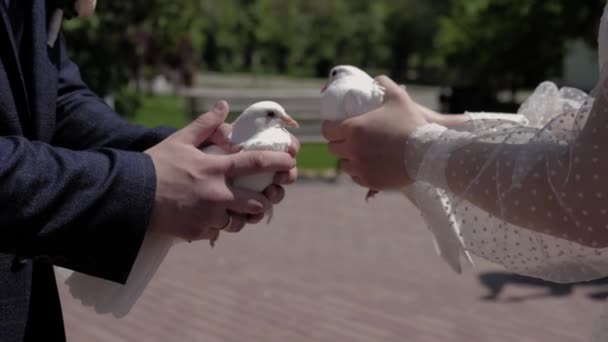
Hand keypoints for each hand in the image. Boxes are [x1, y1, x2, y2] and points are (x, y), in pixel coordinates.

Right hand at [145, 101, 295, 240]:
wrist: (129, 195)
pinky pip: (218, 232)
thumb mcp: (180, 140)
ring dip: (244, 216)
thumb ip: (205, 124)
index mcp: (215, 169)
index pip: (256, 163)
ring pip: (240, 222)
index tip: (290, 162)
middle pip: (257, 202)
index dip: (279, 162)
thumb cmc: (155, 165)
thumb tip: (224, 106)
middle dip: (266, 200)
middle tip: (265, 195)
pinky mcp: (197, 232)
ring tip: (241, 210)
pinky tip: (214, 218)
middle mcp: (216, 194)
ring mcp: (208, 216)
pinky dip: (220, 226)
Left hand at [322, 75, 427, 189]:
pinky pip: (356, 178)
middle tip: (347, 139)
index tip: (334, 126)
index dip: (330, 127)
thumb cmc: (412, 123)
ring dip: (348, 158)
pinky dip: (359, 172)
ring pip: (344, 165)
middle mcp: (352, 149)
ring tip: (357, 153)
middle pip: (333, 148)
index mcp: (353, 128)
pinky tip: (366, 165)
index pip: (327, 130)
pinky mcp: (370, 181)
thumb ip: (383, 84)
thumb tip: (376, 80)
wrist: (428, 152)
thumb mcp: (398, 97)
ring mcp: (360, 167)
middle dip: (339, 142)